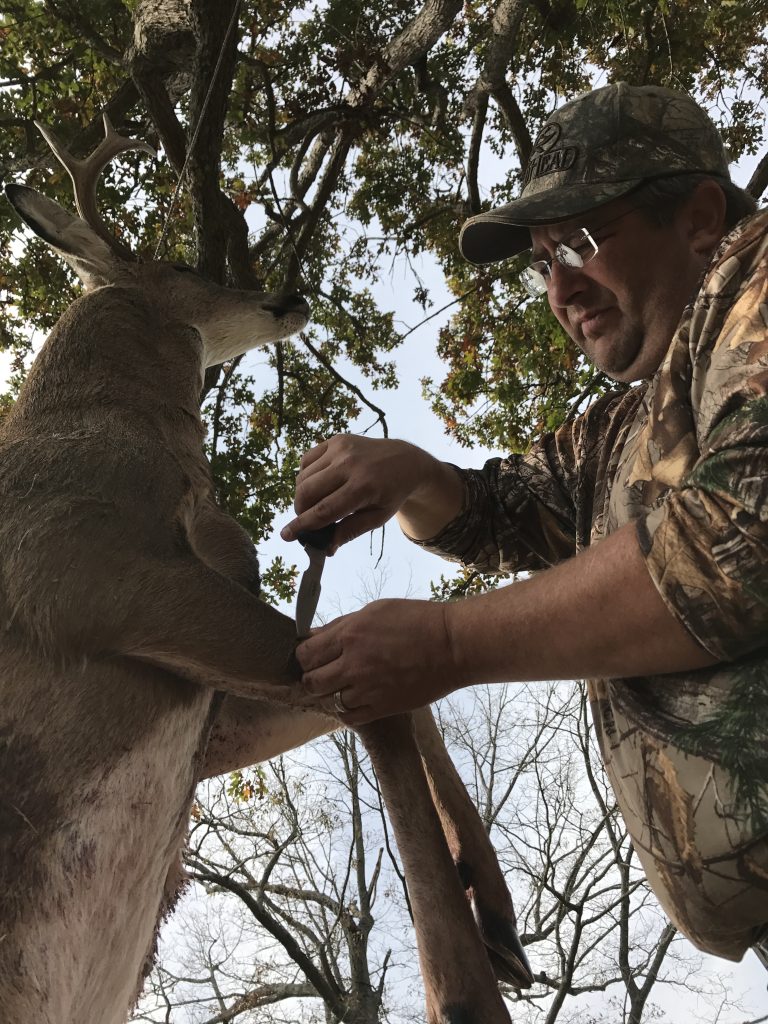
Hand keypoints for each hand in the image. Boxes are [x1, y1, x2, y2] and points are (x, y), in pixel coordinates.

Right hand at [281, 434, 436, 551]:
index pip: (324, 510)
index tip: (286, 535)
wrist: (405, 460)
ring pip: (303, 477)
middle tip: (306, 519)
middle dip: (300, 510)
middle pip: (307, 492)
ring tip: (315, 502)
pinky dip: (306, 475)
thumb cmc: (391, 493)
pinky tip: (319, 483)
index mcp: (363, 488)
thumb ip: (351, 531)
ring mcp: (341, 448)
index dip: (302, 524)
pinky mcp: (336, 439)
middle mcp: (349, 465)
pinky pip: (307, 460)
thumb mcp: (378, 517)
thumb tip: (326, 548)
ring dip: (302, 495)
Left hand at [297, 598, 466, 723]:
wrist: (453, 646)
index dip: (303, 656)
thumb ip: (342, 624)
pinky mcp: (382, 708)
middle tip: (323, 672)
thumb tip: (314, 636)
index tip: (311, 656)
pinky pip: (349, 717)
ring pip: (328, 701)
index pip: (305, 654)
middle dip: (312, 677)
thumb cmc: (417, 620)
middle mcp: (353, 664)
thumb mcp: (375, 610)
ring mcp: (367, 689)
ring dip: (330, 694)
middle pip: (311, 681)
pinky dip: (345, 710)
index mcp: (350, 635)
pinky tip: (354, 699)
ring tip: (342, 685)